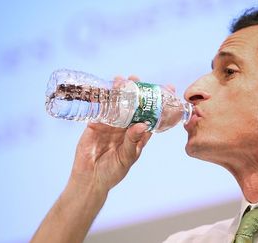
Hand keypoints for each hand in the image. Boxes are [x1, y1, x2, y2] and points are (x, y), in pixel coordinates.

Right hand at [69, 75, 151, 192]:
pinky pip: (101, 110)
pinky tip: (105, 89)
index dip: (158, 103)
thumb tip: (142, 125)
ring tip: (121, 80)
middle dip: (135, 91)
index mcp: (138, 135)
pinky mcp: (96, 125)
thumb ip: (133, 141)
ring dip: (119, 91)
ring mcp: (111, 125)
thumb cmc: (113, 171)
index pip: (150, 116)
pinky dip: (103, 99)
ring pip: (117, 104)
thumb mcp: (127, 157)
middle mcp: (126, 127)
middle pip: (133, 106)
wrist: (90, 179)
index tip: (167, 88)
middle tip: (136, 79)